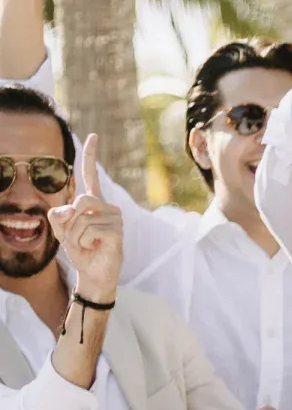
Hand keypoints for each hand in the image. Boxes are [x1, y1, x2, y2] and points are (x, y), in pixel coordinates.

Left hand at [48, 134, 120, 300]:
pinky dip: (83, 241)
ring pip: (82, 217)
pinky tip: (94, 247)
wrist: (92, 273)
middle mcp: (107, 206)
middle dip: (70, 220)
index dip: (91, 156)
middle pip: (80, 200)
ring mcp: (115, 218)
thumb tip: (70, 208)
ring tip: (86, 243)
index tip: (92, 136)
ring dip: (75, 234)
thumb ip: (57, 215)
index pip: (91, 175)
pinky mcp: (116, 231)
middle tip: (75, 236)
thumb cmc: (80, 250)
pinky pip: (89, 229)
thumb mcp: (60, 231)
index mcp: (93, 202)